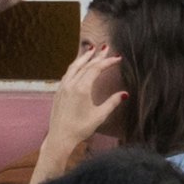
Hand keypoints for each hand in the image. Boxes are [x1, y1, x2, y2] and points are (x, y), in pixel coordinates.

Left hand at [40, 33, 121, 161]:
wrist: (60, 137)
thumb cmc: (80, 128)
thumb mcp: (99, 116)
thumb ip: (112, 103)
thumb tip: (124, 94)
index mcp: (82, 88)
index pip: (96, 69)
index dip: (107, 61)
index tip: (117, 57)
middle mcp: (71, 84)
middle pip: (86, 65)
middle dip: (97, 55)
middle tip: (106, 47)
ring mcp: (63, 87)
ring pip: (74, 67)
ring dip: (84, 58)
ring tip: (91, 50)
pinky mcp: (59, 91)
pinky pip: (68, 73)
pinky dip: (75, 66)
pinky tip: (79, 66)